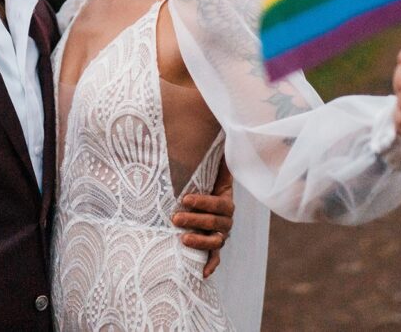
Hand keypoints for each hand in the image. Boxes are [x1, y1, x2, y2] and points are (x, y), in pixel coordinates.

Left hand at [173, 154, 234, 278]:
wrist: (190, 185)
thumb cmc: (196, 171)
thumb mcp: (204, 159)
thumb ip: (208, 147)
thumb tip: (214, 126)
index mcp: (225, 196)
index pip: (221, 204)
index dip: (204, 203)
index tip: (184, 198)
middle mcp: (225, 216)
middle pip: (218, 224)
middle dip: (197, 221)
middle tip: (175, 218)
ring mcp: (219, 231)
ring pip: (217, 241)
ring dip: (201, 242)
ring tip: (182, 240)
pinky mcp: (210, 242)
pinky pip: (215, 256)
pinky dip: (210, 264)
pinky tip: (202, 273)